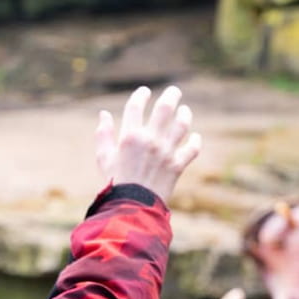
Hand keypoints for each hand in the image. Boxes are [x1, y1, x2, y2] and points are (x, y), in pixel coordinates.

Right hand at [95, 85, 201, 203]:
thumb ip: (103, 134)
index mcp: (130, 136)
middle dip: (171, 96)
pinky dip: (195, 142)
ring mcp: (166, 152)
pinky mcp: (178, 165)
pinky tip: (195, 137)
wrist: (132, 207)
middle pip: (164, 108)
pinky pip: (192, 149)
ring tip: (185, 110)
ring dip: (185, 114)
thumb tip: (104, 114)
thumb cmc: (114, 182)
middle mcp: (150, 140)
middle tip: (174, 91)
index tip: (145, 92)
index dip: (141, 96)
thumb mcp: (103, 157)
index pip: (136, 106)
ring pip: (182, 125)